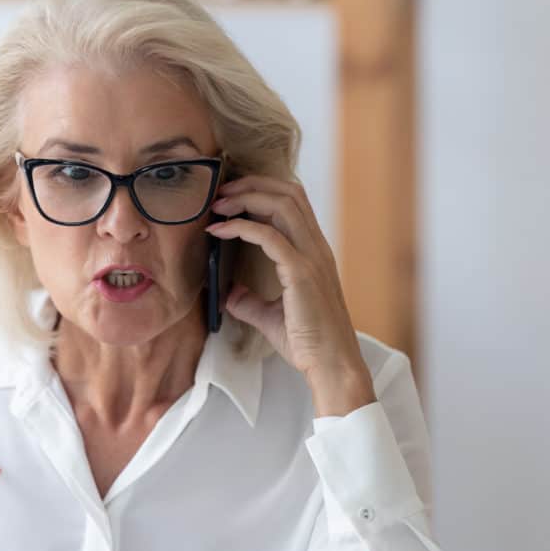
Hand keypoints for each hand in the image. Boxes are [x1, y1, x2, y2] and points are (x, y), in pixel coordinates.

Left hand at [205, 174, 375, 414]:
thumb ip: (250, 301)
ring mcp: (312, 258)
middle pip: (288, 192)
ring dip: (245, 197)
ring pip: (282, 204)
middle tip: (219, 193)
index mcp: (314, 253)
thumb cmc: (308, 344)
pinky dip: (240, 226)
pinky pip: (269, 236)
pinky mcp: (301, 273)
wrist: (331, 366)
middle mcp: (316, 248)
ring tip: (217, 205)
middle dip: (251, 184)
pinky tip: (219, 230)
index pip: (292, 202)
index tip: (229, 198)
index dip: (261, 190)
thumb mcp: (271, 317)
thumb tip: (228, 293)